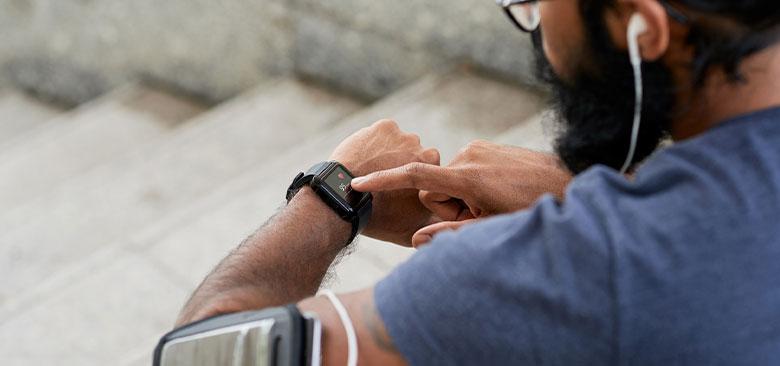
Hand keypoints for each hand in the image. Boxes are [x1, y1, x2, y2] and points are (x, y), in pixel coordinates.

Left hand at [330, 119, 439, 245]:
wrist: (344, 200)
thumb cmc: (378, 219)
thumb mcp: (413, 230)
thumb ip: (435, 226)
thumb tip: (446, 226)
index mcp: (437, 176)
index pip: (430, 174)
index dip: (414, 183)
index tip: (400, 191)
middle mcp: (427, 153)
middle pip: (417, 156)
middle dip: (405, 164)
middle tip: (385, 181)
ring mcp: (406, 137)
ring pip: (400, 143)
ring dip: (391, 152)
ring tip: (372, 169)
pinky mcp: (386, 126)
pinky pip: (383, 132)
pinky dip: (375, 141)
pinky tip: (365, 158)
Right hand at [351, 140, 572, 246]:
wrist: (568, 181)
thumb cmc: (533, 210)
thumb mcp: (492, 229)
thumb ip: (452, 234)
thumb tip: (416, 241)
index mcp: (468, 177)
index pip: (415, 176)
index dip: (385, 181)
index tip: (358, 184)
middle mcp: (469, 156)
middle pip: (433, 187)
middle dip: (448, 206)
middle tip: (479, 215)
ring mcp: (477, 148)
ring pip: (448, 180)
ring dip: (462, 197)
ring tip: (493, 204)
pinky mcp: (484, 147)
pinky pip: (462, 169)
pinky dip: (470, 185)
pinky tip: (497, 192)